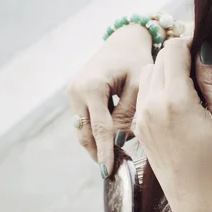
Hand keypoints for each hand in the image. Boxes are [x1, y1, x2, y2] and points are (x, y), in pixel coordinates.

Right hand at [67, 24, 163, 177]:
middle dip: (98, 152)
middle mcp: (76, 90)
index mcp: (91, 86)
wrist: (124, 40)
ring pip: (83, 130)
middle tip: (113, 171)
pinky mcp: (75, 96)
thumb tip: (118, 141)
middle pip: (86, 133)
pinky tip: (111, 143)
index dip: (104, 152)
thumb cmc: (137, 60)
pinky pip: (85, 121)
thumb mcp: (139, 84)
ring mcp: (72, 93)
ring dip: (96, 145)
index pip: (100, 128)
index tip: (108, 171)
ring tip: (114, 160)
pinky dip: (96, 133)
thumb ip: (128, 113)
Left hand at [135, 39, 211, 211]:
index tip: (205, 47)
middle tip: (203, 69)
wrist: (200, 206)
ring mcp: (141, 119)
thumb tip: (204, 50)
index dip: (190, 41)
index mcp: (174, 100)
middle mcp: (151, 106)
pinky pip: (143, 95)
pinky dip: (157, 89)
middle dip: (180, 56)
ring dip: (167, 72)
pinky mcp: (139, 130)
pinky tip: (178, 104)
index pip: (173, 49)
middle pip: (159, 59)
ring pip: (148, 74)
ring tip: (191, 89)